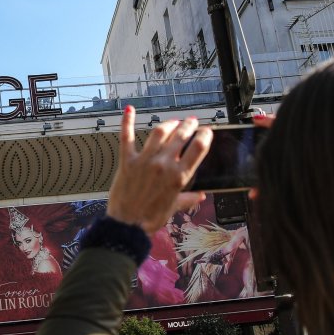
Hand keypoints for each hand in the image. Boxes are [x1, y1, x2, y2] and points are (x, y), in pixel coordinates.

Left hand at [107, 106, 211, 233]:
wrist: (127, 225)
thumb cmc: (150, 218)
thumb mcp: (174, 208)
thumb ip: (188, 199)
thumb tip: (201, 196)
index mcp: (179, 177)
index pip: (198, 148)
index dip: (205, 135)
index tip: (206, 131)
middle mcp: (164, 165)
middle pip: (181, 136)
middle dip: (188, 126)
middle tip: (191, 122)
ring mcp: (145, 161)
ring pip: (159, 133)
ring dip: (169, 124)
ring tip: (174, 122)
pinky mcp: (127, 161)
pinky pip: (127, 137)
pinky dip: (127, 122)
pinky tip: (129, 109)